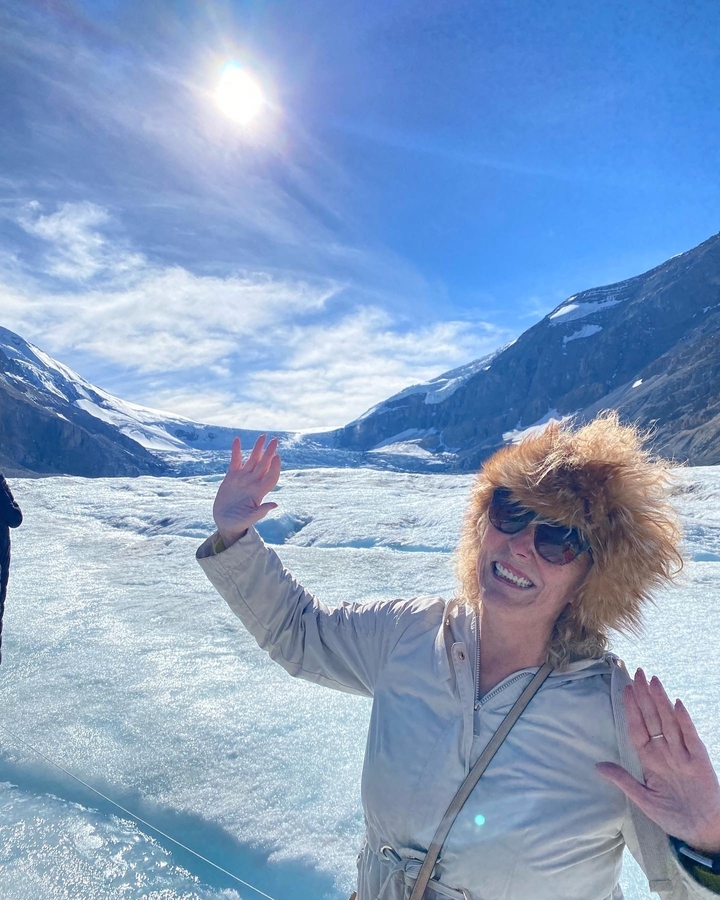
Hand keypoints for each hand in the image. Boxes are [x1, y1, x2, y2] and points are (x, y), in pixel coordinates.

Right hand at [212, 435, 280, 546]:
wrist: (226, 523)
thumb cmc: (239, 523)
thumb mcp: (249, 518)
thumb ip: (261, 511)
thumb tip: (275, 504)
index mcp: (259, 492)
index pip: (270, 476)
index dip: (275, 467)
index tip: (277, 457)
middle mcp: (253, 482)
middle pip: (264, 464)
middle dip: (270, 452)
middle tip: (275, 440)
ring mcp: (243, 478)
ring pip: (252, 460)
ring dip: (257, 448)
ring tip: (263, 437)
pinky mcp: (231, 477)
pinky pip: (235, 461)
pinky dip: (236, 450)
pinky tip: (237, 439)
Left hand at [597, 668, 719, 852]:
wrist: (702, 832)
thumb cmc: (673, 816)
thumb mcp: (643, 800)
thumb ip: (623, 780)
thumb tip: (597, 765)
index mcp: (650, 759)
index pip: (638, 727)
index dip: (632, 709)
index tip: (625, 689)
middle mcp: (665, 751)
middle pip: (653, 718)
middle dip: (645, 696)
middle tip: (638, 672)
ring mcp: (683, 754)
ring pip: (669, 721)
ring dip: (661, 701)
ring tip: (653, 680)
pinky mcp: (699, 760)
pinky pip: (690, 737)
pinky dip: (684, 720)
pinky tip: (677, 704)